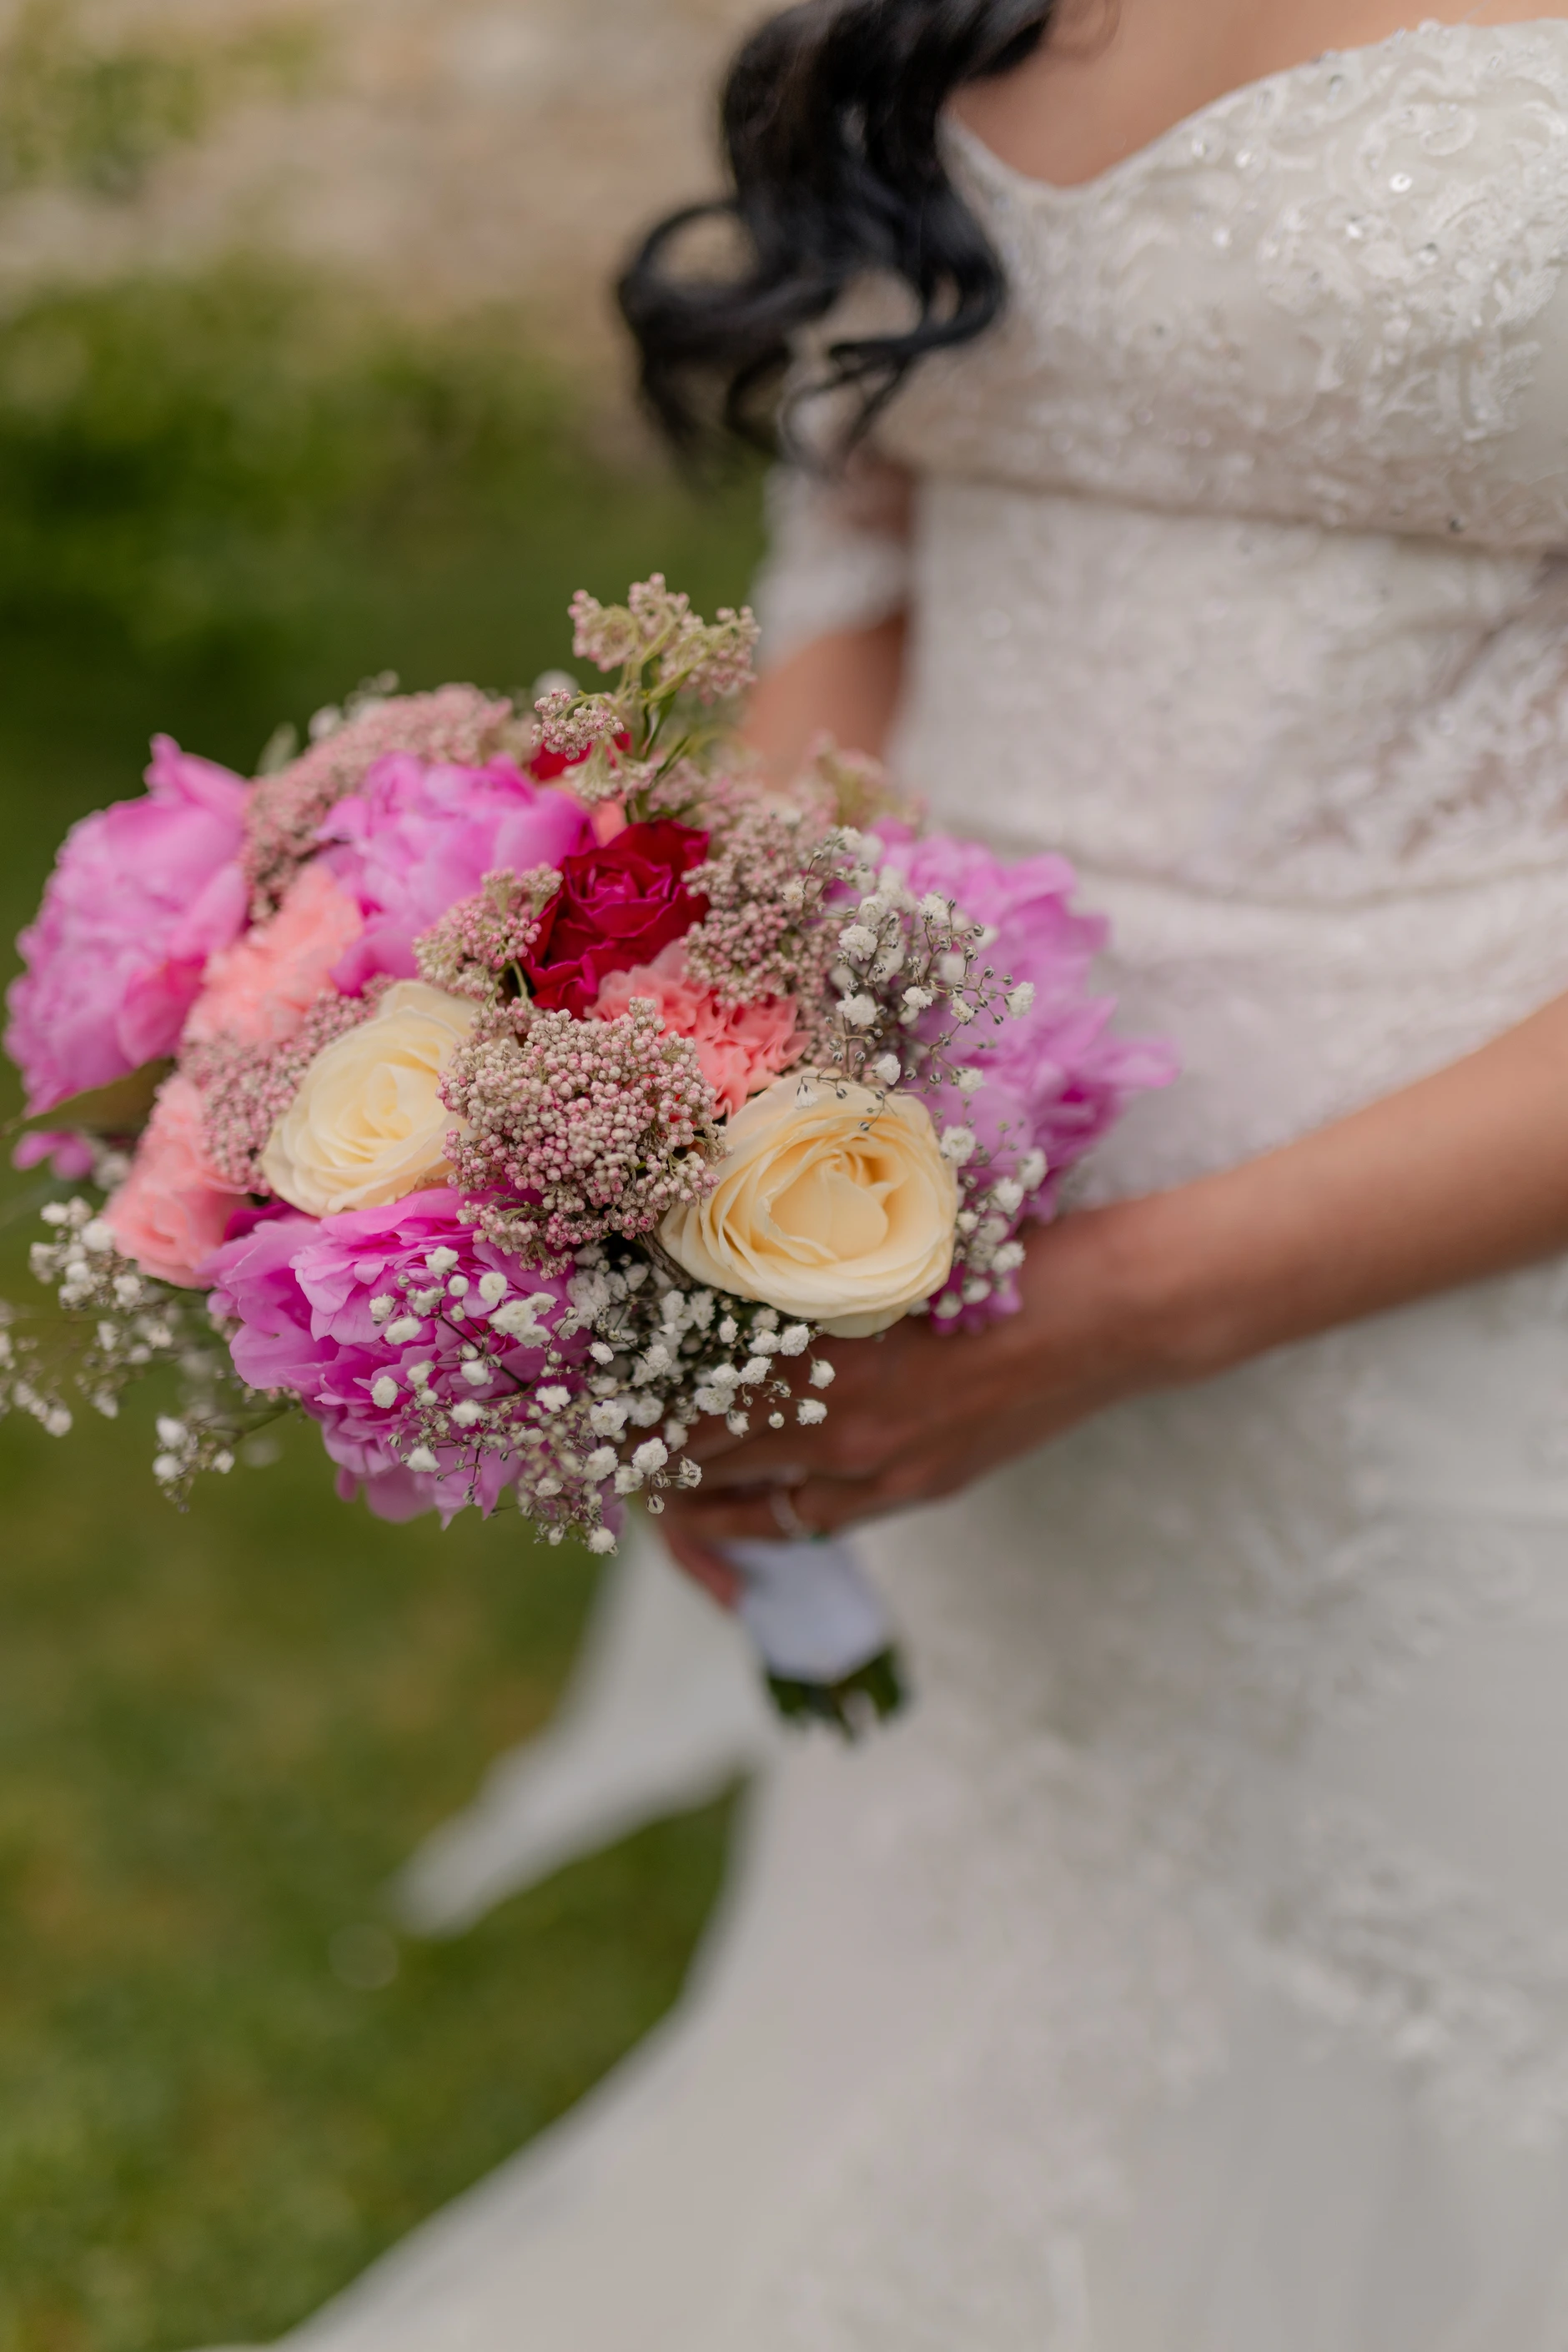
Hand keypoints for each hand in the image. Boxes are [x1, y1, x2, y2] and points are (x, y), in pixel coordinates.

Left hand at [659, 1200, 1178, 1585]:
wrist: (1117, 1315)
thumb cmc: (1009, 1253)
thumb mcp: (894, 1247)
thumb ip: (815, 1278)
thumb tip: (728, 1281)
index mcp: (832, 1347)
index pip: (702, 1392)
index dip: (645, 1401)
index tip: (606, 1393)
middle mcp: (849, 1421)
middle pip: (714, 1454)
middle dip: (656, 1453)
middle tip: (613, 1443)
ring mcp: (887, 1467)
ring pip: (759, 1500)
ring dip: (701, 1497)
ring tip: (659, 1488)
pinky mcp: (922, 1487)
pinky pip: (818, 1519)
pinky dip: (769, 1515)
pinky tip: (740, 1508)